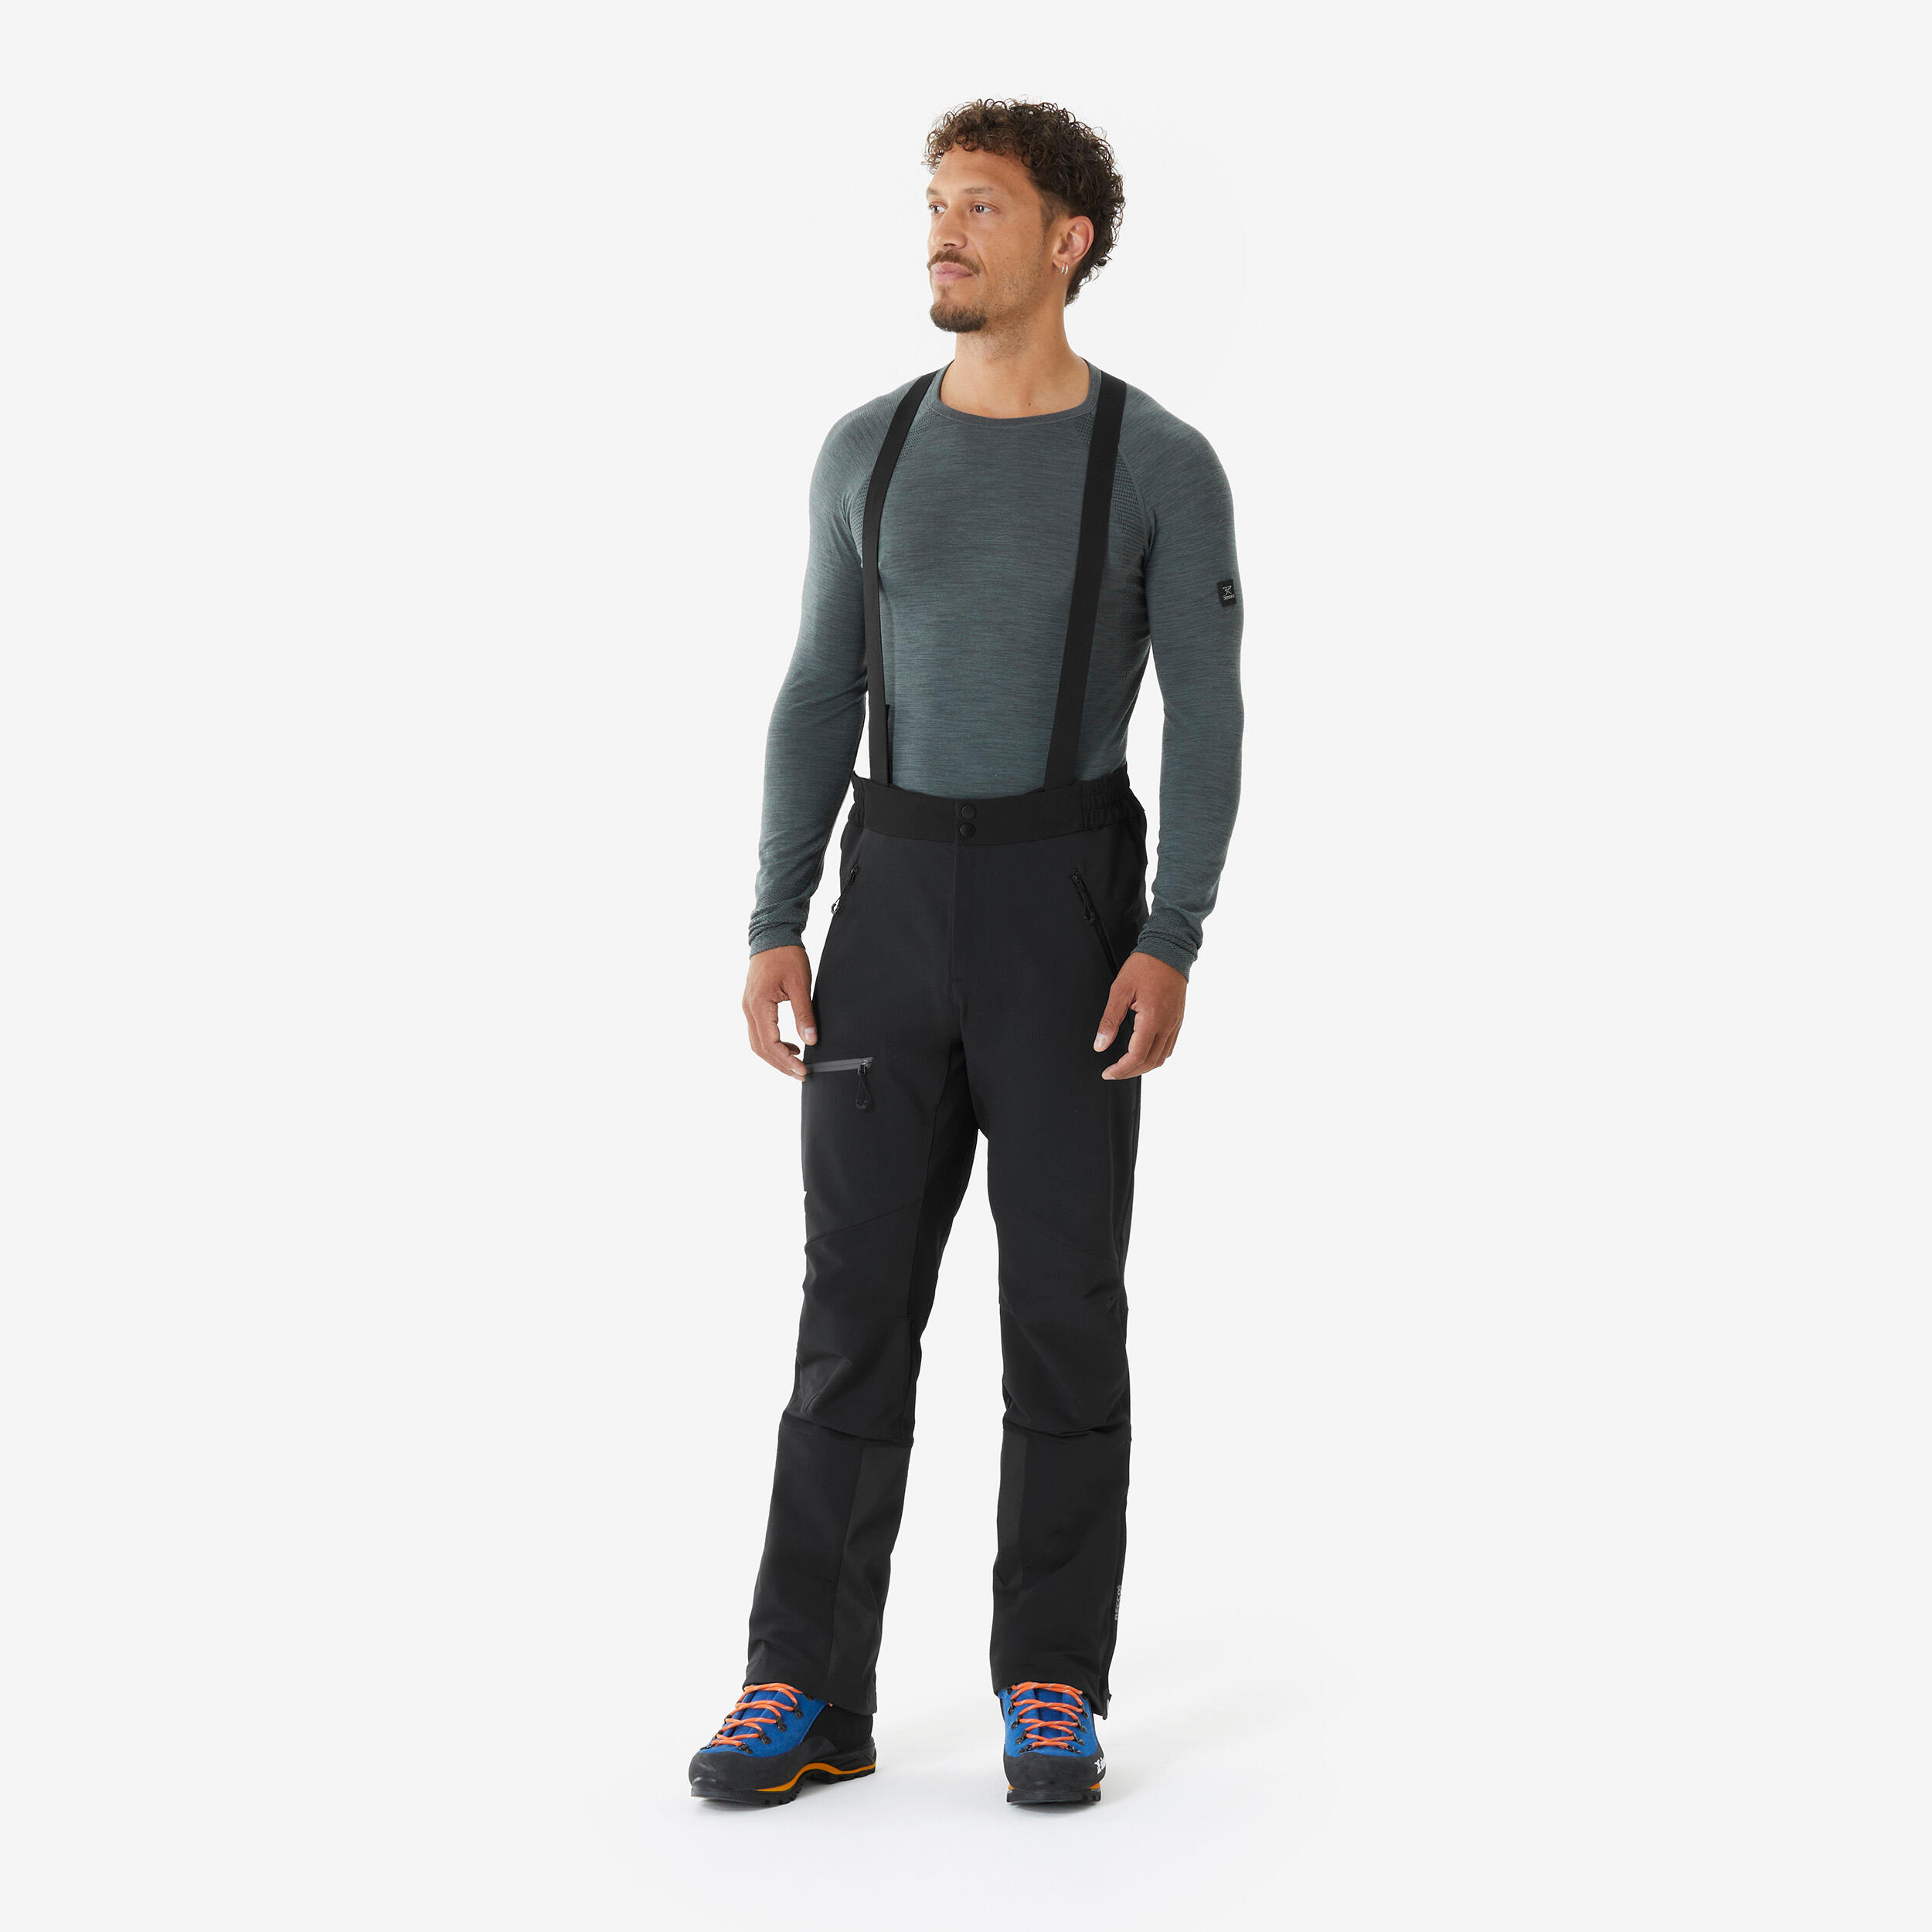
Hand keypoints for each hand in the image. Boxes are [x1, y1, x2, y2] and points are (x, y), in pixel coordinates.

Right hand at [743, 944, 815, 1079]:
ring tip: (796, 1062)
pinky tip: (790, 1045)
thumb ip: (804, 1013)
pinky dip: (773, 1043)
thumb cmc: (785, 955)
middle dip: (780, 1064)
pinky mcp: (753, 1004)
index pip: (769, 1044)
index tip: (802, 1070)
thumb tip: (810, 1039)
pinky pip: (759, 1031)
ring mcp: (748, 1006)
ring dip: (775, 1055)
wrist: (772, 935)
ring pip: (757, 1041)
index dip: (785, 1061)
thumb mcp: (800, 984)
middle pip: (760, 1048)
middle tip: (800, 1073)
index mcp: (759, 1005)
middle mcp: (749, 1008)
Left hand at [1095, 951, 1187, 1078]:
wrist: (1169, 950)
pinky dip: (1155, 1056)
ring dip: (1143, 1066)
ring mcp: (1175, 1023)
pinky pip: (1169, 1047)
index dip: (1121, 1069)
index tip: (1107, 1072)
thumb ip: (1109, 1020)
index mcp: (1152, 1019)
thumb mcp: (1120, 990)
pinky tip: (1142, 1053)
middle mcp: (1167, 1025)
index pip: (1137, 1056)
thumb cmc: (1144, 966)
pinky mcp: (1178, 1020)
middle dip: (1130, 1072)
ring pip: (1161, 1058)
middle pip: (1150, 1062)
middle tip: (1113, 1072)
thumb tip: (1100, 1045)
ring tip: (1125, 1066)